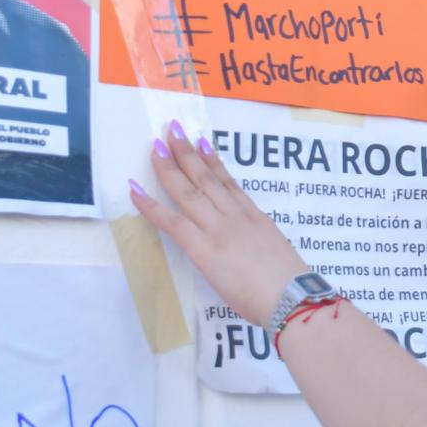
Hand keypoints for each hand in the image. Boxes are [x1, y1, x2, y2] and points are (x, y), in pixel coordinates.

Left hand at [130, 122, 305, 324]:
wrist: (290, 296)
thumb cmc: (289, 285)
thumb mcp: (277, 251)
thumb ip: (260, 242)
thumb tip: (250, 247)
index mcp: (254, 216)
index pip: (229, 182)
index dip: (213, 160)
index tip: (201, 141)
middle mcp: (234, 215)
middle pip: (205, 177)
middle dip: (186, 152)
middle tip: (172, 130)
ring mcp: (217, 228)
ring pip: (187, 191)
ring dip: (169, 166)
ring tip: (156, 146)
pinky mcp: (203, 247)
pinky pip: (172, 221)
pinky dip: (151, 205)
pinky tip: (136, 191)